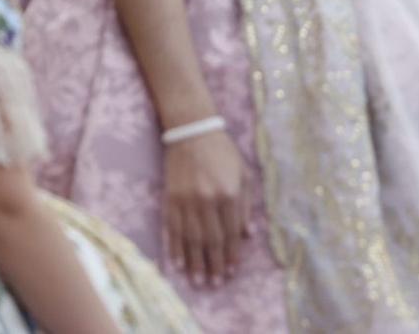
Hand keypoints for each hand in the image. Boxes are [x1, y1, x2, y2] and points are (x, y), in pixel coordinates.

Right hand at [163, 130, 253, 287]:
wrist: (192, 133)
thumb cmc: (223, 153)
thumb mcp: (243, 174)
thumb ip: (246, 206)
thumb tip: (248, 236)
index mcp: (229, 194)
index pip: (231, 232)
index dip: (232, 254)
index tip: (232, 271)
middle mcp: (207, 200)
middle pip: (211, 240)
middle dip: (214, 264)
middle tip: (215, 284)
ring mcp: (186, 201)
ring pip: (190, 239)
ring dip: (194, 263)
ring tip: (198, 281)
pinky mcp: (170, 200)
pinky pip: (172, 229)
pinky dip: (174, 248)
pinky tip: (177, 264)